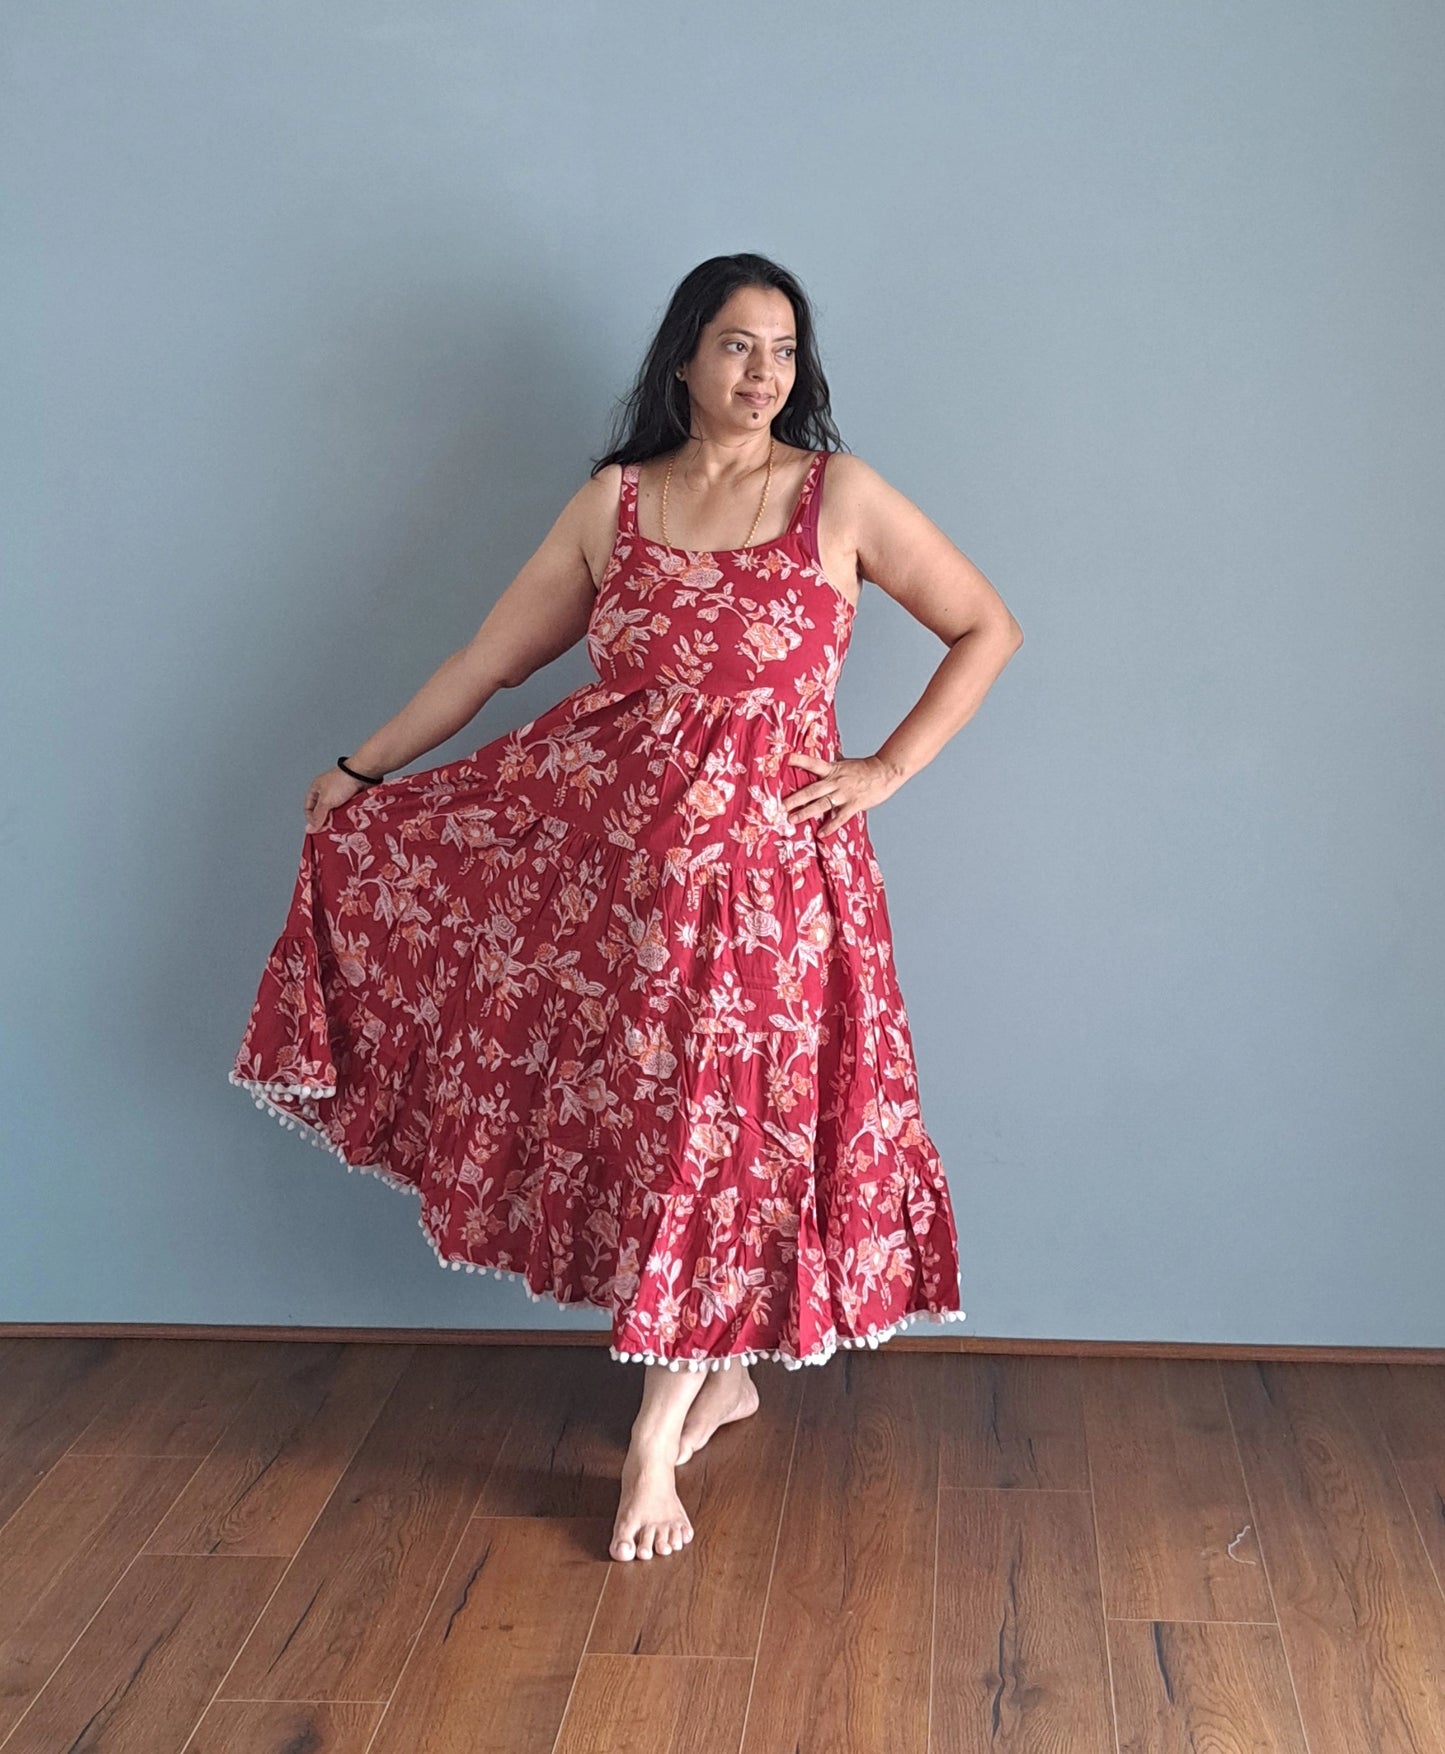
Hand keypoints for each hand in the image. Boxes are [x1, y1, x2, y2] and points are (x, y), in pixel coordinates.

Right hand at [304, 765, 367, 833]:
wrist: (363, 774)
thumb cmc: (342, 782)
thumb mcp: (326, 801)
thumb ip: (318, 816)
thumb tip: (310, 828)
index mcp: (316, 789)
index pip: (309, 808)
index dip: (312, 819)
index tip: (318, 828)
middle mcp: (327, 791)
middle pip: (323, 812)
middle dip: (326, 820)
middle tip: (330, 828)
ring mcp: (340, 794)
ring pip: (335, 812)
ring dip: (337, 819)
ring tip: (340, 823)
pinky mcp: (351, 798)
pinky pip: (346, 810)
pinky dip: (347, 815)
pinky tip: (348, 819)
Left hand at [783, 751, 901, 836]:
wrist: (885, 772)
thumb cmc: (864, 768)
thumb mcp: (844, 763)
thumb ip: (831, 764)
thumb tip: (819, 760)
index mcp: (832, 769)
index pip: (812, 763)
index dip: (799, 760)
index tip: (784, 759)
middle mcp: (836, 781)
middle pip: (812, 790)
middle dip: (795, 799)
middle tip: (781, 806)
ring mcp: (844, 793)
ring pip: (821, 804)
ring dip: (806, 812)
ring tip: (793, 819)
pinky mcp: (854, 804)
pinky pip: (840, 817)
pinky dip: (830, 826)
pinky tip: (821, 833)